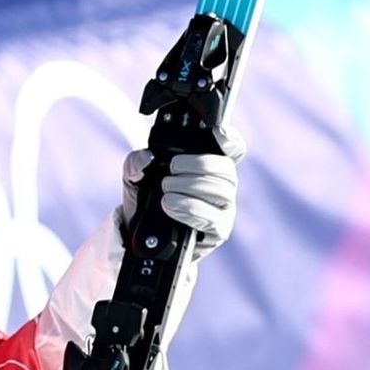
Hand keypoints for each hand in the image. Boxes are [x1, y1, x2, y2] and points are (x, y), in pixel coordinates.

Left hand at [120, 122, 245, 254]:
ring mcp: (224, 209)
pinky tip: (171, 204)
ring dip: (191, 186)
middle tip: (173, 169)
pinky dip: (190, 208)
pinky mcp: (219, 230)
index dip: (231, 139)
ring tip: (167, 189)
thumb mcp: (135, 178)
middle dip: (198, 164)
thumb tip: (146, 158)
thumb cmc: (147, 201)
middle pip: (226, 169)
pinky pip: (213, 217)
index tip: (218, 133)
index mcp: (209, 167)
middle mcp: (222, 186)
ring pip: (222, 191)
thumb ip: (135, 162)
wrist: (141, 236)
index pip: (233, 149)